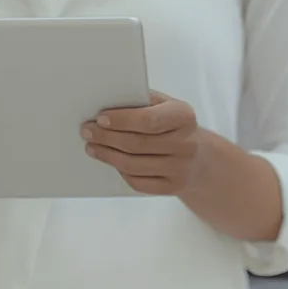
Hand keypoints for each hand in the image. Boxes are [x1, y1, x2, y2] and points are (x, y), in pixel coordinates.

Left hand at [82, 91, 200, 195]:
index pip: (148, 120)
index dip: (122, 120)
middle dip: (106, 137)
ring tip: (92, 147)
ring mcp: (180, 168)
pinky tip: (111, 161)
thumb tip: (108, 100)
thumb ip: (142, 100)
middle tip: (87, 131)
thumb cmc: (174, 124)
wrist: (200, 156)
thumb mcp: (166, 105)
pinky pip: (138, 182)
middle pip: (136, 144)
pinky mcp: (173, 187)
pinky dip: (120, 171)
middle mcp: (185, 143)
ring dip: (107, 155)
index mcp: (183, 116)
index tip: (100, 118)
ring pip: (133, 165)